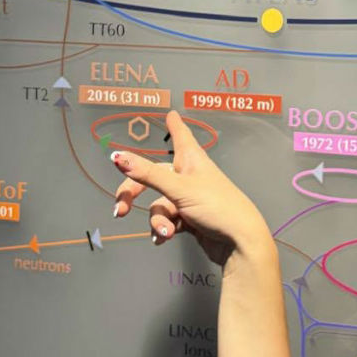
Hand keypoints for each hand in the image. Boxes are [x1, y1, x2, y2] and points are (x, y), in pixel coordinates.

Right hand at [110, 110, 271, 266]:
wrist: (238, 242)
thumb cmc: (218, 207)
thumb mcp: (179, 188)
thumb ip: (147, 174)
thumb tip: (118, 156)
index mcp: (191, 159)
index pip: (181, 136)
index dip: (174, 125)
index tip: (171, 114)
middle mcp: (189, 176)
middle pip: (152, 176)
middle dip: (134, 193)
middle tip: (119, 209)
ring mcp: (189, 198)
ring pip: (159, 204)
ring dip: (157, 220)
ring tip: (166, 231)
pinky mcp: (190, 218)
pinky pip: (167, 220)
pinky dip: (163, 229)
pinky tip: (165, 238)